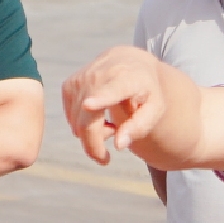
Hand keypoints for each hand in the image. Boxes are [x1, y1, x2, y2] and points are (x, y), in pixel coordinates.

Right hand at [61, 48, 169, 166]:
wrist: (129, 62)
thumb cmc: (146, 90)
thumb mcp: (155, 108)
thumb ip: (139, 127)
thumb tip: (118, 145)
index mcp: (126, 78)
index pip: (111, 91)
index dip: (99, 100)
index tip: (88, 105)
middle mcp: (100, 74)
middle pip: (88, 120)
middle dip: (94, 146)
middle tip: (105, 159)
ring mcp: (80, 79)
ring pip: (77, 122)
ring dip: (92, 134)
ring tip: (111, 127)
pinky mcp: (69, 85)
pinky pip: (71, 118)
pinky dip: (83, 124)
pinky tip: (98, 117)